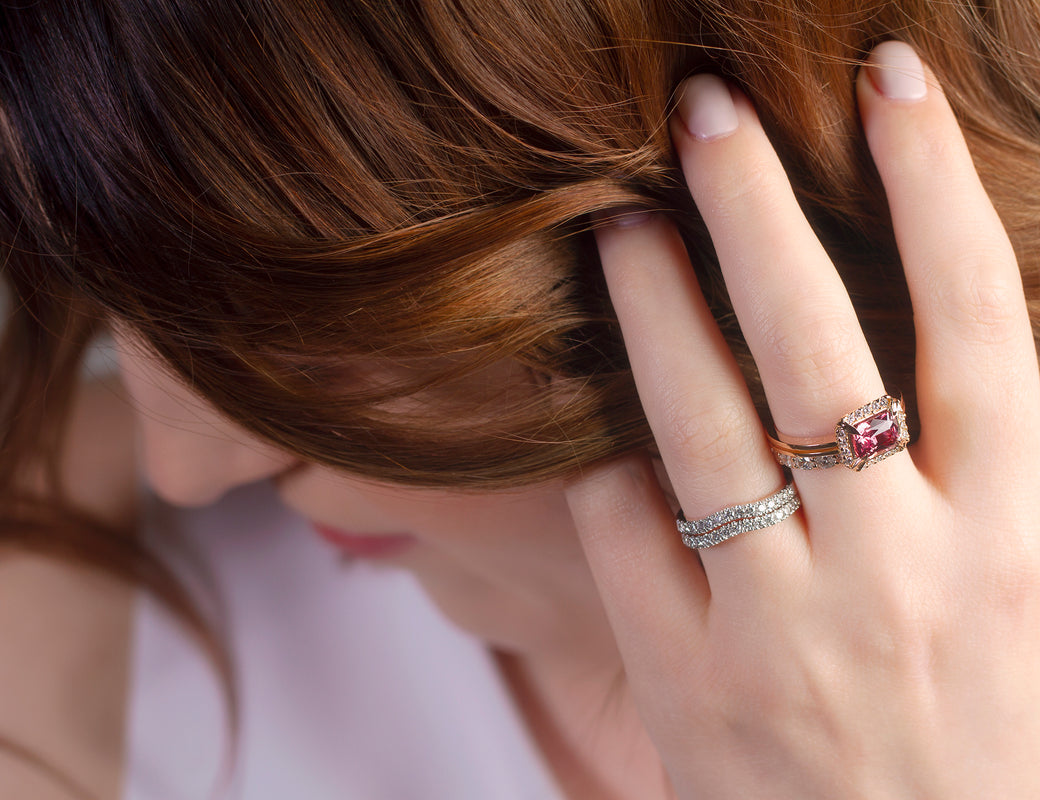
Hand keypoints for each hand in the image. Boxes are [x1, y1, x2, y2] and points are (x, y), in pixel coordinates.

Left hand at [565, 41, 1039, 798]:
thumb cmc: (983, 738)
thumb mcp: (1026, 598)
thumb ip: (985, 470)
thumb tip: (928, 330)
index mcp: (1014, 539)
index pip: (983, 322)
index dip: (935, 187)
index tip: (890, 82)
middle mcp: (903, 569)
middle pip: (820, 343)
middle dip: (758, 209)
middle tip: (705, 109)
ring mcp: (786, 626)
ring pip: (700, 422)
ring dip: (651, 306)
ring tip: (617, 221)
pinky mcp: (691, 680)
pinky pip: (628, 529)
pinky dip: (610, 460)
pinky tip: (598, 415)